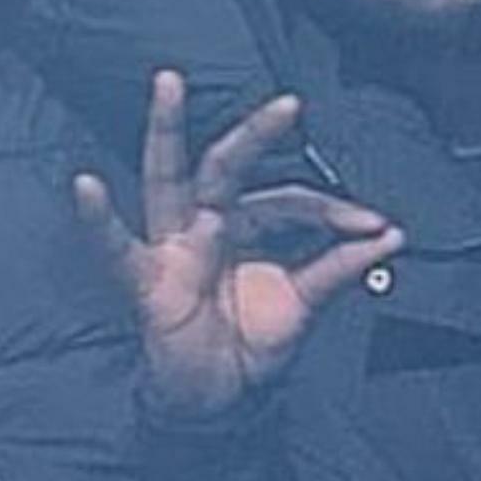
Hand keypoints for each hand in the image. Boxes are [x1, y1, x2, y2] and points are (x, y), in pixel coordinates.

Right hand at [74, 72, 401, 422]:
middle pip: (229, 167)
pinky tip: (85, 186)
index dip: (333, 211)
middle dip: (257, 134)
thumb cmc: (253, 340)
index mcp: (245, 226)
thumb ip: (341, 266)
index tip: (374, 226)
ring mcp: (172, 247)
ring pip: (169, 178)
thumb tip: (395, 236)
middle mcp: (205, 225)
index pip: (290, 201)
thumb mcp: (305, 300)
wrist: (224, 395)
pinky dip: (98, 218)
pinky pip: (117, 247)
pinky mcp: (146, 280)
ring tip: (169, 85)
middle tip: (289, 104)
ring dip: (166, 131)